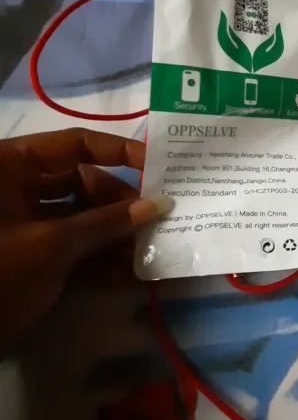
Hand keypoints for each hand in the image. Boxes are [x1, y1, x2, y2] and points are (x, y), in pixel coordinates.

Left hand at [0, 128, 168, 354]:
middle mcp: (18, 188)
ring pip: (82, 218)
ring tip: (149, 252)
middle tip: (156, 222)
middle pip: (83, 182)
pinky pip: (74, 248)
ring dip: (116, 235)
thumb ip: (106, 222)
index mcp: (11, 166)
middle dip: (121, 204)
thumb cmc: (0, 273)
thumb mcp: (53, 245)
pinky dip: (99, 258)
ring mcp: (26, 225)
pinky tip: (130, 274)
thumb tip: (158, 204)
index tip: (159, 168)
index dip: (119, 152)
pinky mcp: (33, 258)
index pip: (74, 144)